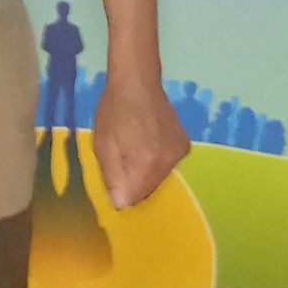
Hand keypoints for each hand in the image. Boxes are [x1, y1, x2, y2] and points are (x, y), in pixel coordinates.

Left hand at [92, 75, 188, 209]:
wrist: (138, 81)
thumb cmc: (114, 112)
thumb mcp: (103, 145)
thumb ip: (112, 177)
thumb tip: (121, 205)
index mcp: (145, 163)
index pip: (133, 199)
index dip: (120, 194)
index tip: (113, 181)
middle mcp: (167, 162)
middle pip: (147, 192)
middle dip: (132, 184)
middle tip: (121, 160)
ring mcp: (179, 154)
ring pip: (158, 180)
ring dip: (144, 174)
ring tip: (134, 149)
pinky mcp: (184, 147)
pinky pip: (167, 167)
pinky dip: (156, 163)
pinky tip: (148, 144)